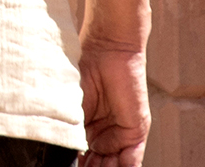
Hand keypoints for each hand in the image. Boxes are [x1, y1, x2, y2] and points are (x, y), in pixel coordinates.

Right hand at [80, 43, 148, 166]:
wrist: (107, 49)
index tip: (69, 166)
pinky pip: (131, 160)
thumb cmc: (82, 68)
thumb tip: (69, 153)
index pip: (83, 155)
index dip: (78, 164)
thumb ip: (73, 130)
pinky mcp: (135, 132)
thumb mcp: (71, 105)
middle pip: (99, 163)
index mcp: (86, 128)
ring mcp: (120, 134)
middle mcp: (103, 133)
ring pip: (114, 164)